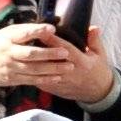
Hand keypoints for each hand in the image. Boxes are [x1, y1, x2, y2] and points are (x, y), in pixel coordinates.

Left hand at [0, 24, 115, 105]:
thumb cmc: (98, 71)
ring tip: (21, 52)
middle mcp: (70, 73)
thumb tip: (93, 27)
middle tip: (27, 41)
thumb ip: (94, 41)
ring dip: (32, 63)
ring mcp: (61, 82)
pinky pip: (41, 82)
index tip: (43, 31)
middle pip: (51, 61)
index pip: (65, 49)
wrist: (98, 93)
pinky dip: (32, 74)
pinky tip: (23, 66)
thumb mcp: (100, 55)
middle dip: (38, 50)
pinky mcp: (55, 89)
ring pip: (43, 72)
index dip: (53, 41)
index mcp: (81, 62)